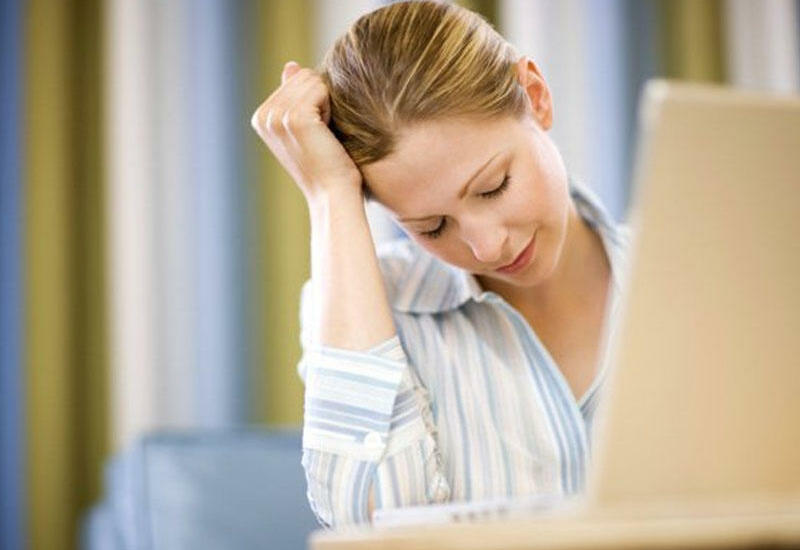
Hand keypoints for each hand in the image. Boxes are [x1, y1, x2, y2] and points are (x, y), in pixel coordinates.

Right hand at [250, 61, 362, 202]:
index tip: (313, 134)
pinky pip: (322, 89)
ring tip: (323, 135)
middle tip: (321, 136)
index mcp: (261, 117)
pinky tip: (327, 134)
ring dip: (328, 105)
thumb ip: (294, 94)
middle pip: (303, 77)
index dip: (314, 102)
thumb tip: (291, 65)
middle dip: (321, 101)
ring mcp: (277, 116)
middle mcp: (264, 116)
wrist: (332, 194)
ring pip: (313, 81)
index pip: (296, 79)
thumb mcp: (305, 126)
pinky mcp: (296, 117)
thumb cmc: (326, 164)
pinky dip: (332, 109)